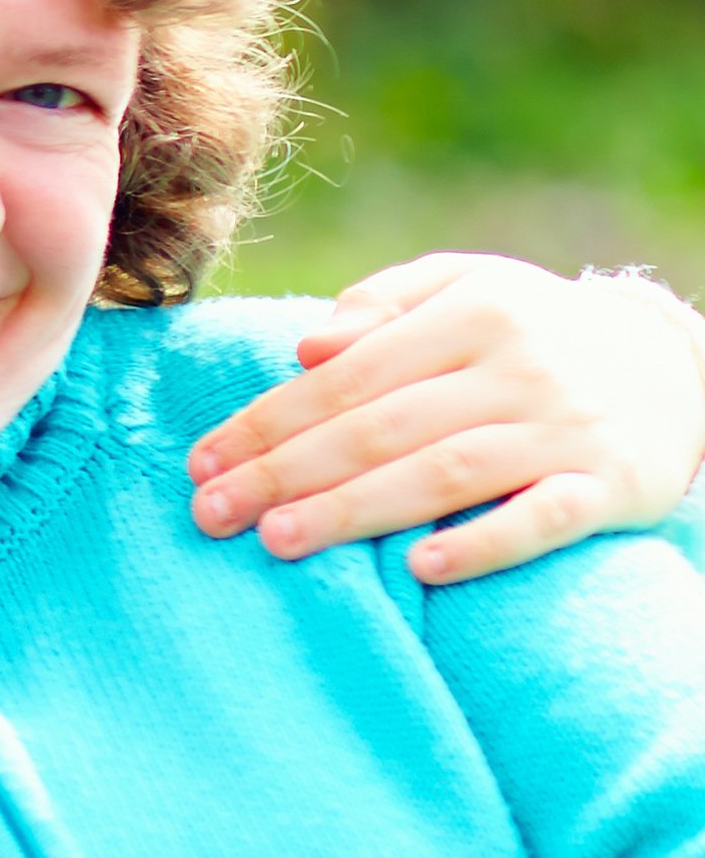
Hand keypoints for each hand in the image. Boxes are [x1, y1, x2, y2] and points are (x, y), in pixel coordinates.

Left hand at [189, 253, 704, 581]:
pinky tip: (421, 569)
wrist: (678, 367)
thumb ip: (382, 304)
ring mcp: (566, 430)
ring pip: (445, 473)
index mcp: (472, 314)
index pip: (346, 376)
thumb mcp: (467, 288)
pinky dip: (483, 544)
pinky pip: (543, 520)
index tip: (201, 461)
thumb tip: (305, 347)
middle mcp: (519, 368)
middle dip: (286, 473)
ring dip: (355, 511)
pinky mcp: (611, 487)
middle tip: (211, 514)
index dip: (268, 421)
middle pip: (381, 428)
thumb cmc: (536, 330)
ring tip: (277, 541)